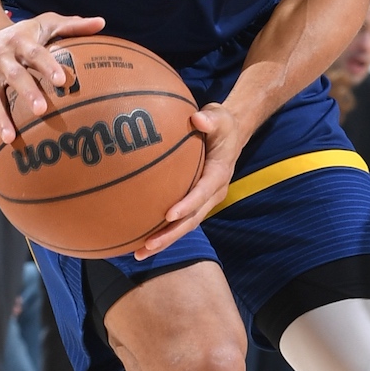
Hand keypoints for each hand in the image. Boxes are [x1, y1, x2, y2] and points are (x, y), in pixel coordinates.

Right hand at [0, 11, 106, 159]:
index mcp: (19, 42)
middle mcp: (0, 59)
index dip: (47, 65)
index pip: (35, 53)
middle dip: (26, 93)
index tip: (62, 80)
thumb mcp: (45, 24)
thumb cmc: (22, 34)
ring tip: (10, 139)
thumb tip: (102, 23)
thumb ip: (72, 25)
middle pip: (13, 76)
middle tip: (41, 111)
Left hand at [136, 102, 235, 258]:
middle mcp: (213, 192)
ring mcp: (204, 200)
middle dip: (171, 234)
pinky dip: (161, 231)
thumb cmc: (222, 124)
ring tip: (139, 253)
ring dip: (164, 240)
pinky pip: (178, 219)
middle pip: (192, 219)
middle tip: (148, 245)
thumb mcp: (220, 116)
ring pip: (185, 225)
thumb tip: (197, 117)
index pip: (204, 192)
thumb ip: (211, 118)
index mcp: (219, 173)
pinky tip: (138, 238)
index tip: (169, 214)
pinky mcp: (195, 201)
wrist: (231, 135)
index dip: (188, 205)